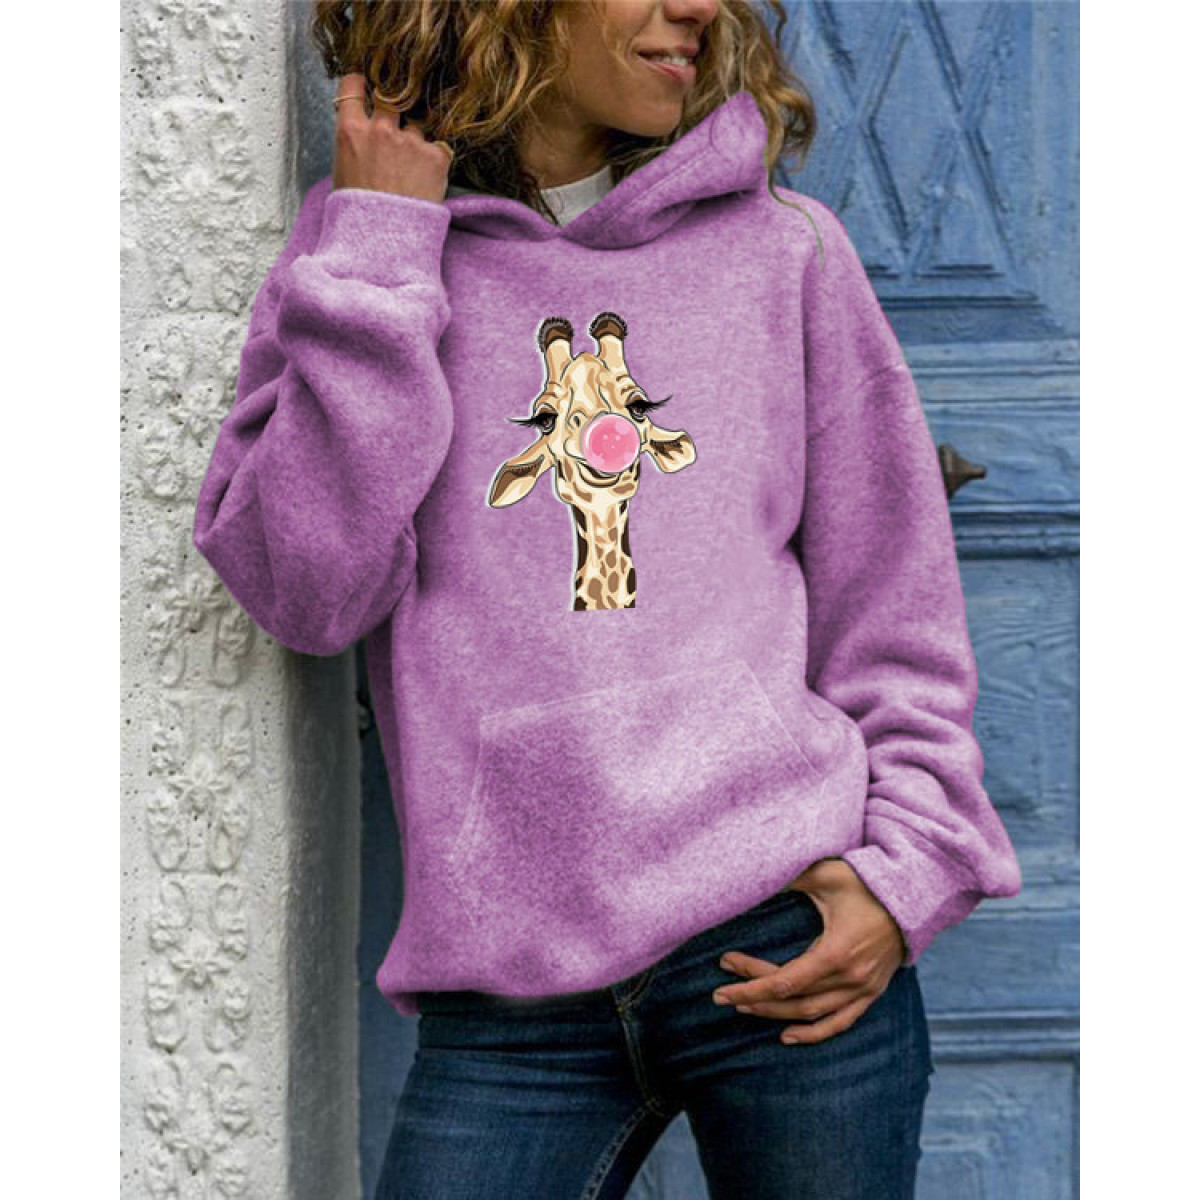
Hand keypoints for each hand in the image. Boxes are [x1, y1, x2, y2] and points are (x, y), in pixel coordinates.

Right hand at [331, 73, 453, 203]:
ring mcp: (410, 141)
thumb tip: (363, 127)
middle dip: (394, 104)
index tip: (368, 88)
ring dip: (416, 141)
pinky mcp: (436, 156)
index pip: (354, 84)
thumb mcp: (343, 172)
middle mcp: (381, 129)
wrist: (384, 244)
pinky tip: (426, 182)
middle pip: (391, 95)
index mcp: (351, 131)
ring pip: (418, 126)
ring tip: (411, 172)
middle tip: (397, 126)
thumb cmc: (359, 214)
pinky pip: (439, 147)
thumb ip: (355, 142)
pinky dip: (435, 162)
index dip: (363, 83)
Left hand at [711, 857, 906, 1044]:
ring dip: (775, 1014)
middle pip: (793, 999)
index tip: (723, 983)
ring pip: (812, 1014)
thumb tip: (753, 875)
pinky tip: (786, 1035)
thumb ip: (790, 876)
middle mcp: (850, 978)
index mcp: (837, 952)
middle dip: (754, 996)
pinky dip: (813, 1033)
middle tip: (722, 992)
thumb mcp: (826, 875)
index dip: (751, 985)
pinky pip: (840, 1022)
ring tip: (745, 1006)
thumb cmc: (866, 883)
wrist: (914, 896)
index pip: (785, 981)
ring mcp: (863, 989)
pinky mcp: (871, 993)